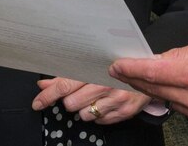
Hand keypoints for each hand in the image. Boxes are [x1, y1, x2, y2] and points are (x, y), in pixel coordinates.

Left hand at [32, 77, 151, 124]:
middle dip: (72, 101)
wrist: (150, 71)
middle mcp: (106, 85)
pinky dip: (99, 114)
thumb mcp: (93, 66)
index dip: (48, 96)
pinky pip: (99, 121)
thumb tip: (44, 84)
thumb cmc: (119, 66)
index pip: (65, 85)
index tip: (37, 103)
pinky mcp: (123, 112)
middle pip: (71, 104)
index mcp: (95, 70)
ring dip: (85, 109)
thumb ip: (67, 76)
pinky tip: (105, 103)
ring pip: (84, 115)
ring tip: (96, 97)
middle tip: (82, 93)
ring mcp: (116, 100)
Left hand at [109, 38, 187, 123]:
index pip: (154, 73)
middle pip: (154, 90)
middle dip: (135, 80)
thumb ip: (182, 53)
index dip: (132, 69)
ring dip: (151, 89)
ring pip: (165, 100)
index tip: (117, 65)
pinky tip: (166, 87)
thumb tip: (159, 58)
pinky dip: (169, 96)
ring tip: (139, 76)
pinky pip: (179, 107)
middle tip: (119, 70)